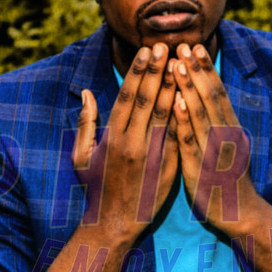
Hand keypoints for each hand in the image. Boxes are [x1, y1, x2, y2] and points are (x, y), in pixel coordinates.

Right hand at [72, 43, 177, 243]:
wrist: (114, 224)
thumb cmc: (95, 188)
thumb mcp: (81, 157)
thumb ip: (85, 124)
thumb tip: (86, 93)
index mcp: (112, 138)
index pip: (127, 96)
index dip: (138, 71)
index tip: (147, 50)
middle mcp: (132, 144)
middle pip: (148, 100)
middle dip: (158, 70)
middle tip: (167, 46)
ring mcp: (152, 156)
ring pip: (167, 114)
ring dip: (175, 87)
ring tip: (182, 63)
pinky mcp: (169, 168)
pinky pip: (178, 136)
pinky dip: (184, 115)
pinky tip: (190, 96)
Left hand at [172, 43, 259, 235]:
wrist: (243, 215)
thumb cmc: (231, 179)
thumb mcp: (231, 146)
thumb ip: (220, 123)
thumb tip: (209, 98)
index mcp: (231, 128)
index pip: (217, 92)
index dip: (206, 69)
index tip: (194, 46)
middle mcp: (226, 135)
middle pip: (211, 97)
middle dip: (197, 70)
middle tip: (183, 44)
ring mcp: (215, 152)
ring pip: (201, 114)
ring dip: (189, 87)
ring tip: (177, 64)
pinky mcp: (202, 169)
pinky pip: (191, 142)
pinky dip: (185, 121)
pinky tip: (177, 103)